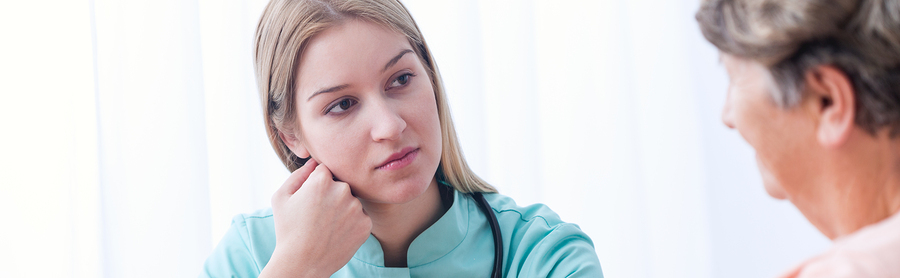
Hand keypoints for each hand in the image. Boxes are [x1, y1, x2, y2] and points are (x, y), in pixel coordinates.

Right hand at [260, 159, 371, 277]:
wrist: (302, 264)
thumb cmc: (287, 230)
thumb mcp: (281, 197)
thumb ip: (299, 174)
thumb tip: (315, 161)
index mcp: (322, 180)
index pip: (325, 170)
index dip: (316, 184)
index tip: (311, 199)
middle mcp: (343, 190)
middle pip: (340, 185)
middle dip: (331, 196)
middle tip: (317, 216)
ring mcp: (356, 208)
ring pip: (351, 201)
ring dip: (342, 209)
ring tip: (326, 227)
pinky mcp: (366, 224)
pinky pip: (360, 217)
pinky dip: (351, 224)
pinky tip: (336, 234)